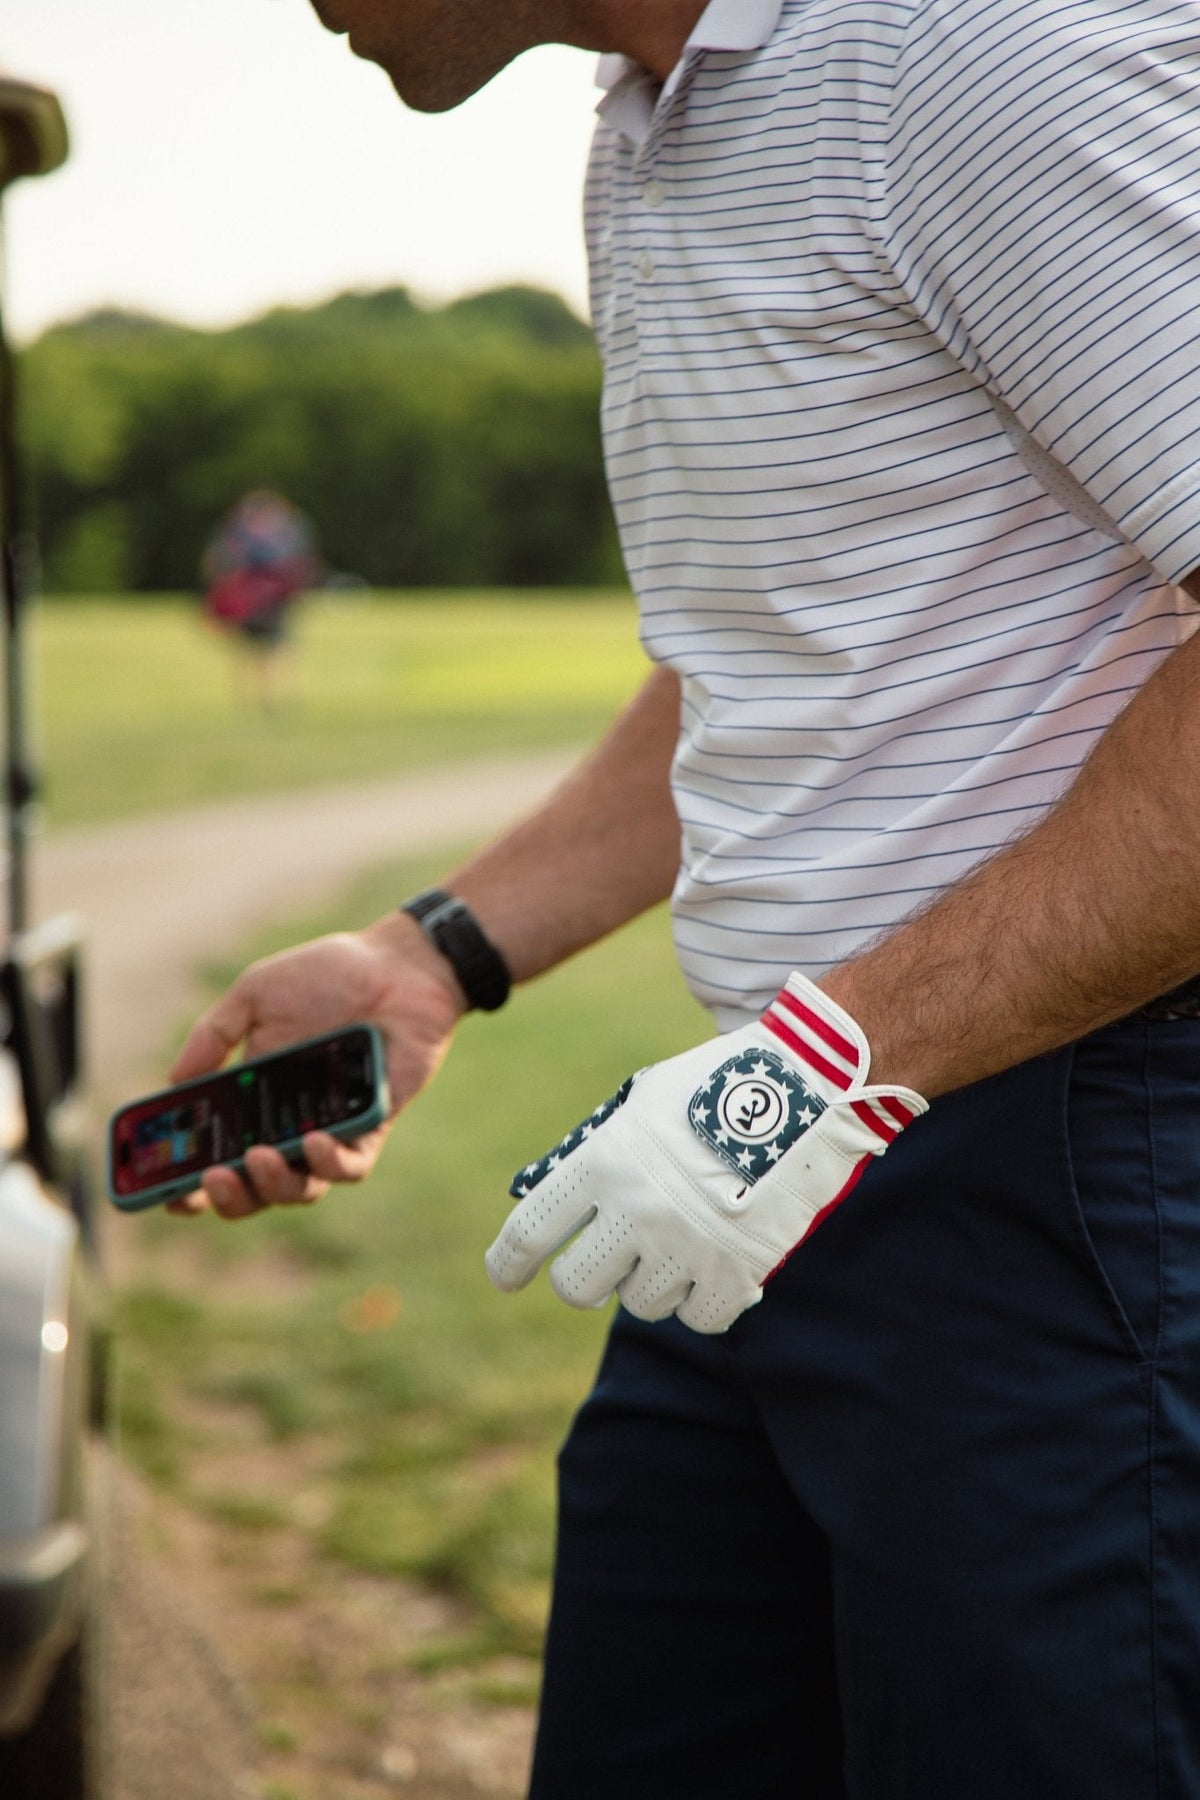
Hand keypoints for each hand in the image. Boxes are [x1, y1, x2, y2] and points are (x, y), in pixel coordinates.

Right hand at [167, 913, 465, 1219]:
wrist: (398, 963)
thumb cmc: (328, 975)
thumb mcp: (256, 995)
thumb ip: (214, 1035)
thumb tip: (173, 1081)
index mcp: (254, 1100)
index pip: (218, 1157)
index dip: (190, 1186)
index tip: (166, 1193)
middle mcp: (289, 1124)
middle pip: (255, 1188)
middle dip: (229, 1197)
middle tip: (211, 1178)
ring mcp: (332, 1129)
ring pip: (302, 1188)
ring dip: (274, 1185)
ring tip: (257, 1158)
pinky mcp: (374, 1125)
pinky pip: (352, 1164)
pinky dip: (330, 1162)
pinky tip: (313, 1141)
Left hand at [486, 972, 926, 1333]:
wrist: (809, 1086)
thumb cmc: (719, 1084)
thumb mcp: (643, 1104)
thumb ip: (600, 1153)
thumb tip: (562, 1205)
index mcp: (604, 1160)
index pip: (532, 1228)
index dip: (508, 1261)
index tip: (503, 1277)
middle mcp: (637, 1209)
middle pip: (576, 1285)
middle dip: (584, 1278)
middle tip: (604, 1265)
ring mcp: (687, 1245)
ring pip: (640, 1303)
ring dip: (652, 1282)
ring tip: (680, 1243)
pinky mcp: (737, 1272)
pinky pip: (698, 1318)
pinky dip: (703, 1299)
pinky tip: (714, 1266)